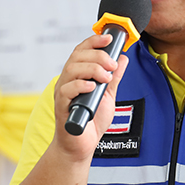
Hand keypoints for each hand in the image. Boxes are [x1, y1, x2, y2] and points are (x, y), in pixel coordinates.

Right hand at [52, 33, 129, 160]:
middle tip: (112, 65)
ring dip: (92, 69)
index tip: (109, 38)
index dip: (94, 41)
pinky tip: (91, 86)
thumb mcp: (108, 95)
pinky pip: (66, 90)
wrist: (82, 146)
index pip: (82, 50)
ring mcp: (63, 92)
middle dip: (97, 56)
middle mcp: (67, 80)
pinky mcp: (61, 106)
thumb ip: (114, 78)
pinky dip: (80, 85)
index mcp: (77, 75)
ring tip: (106, 78)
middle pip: (77, 57)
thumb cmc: (91, 121)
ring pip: (72, 69)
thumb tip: (123, 58)